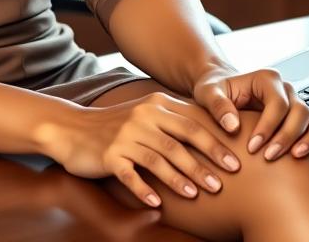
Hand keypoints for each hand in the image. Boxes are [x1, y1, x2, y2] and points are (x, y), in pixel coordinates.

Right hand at [41, 92, 242, 208]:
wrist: (71, 129)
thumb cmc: (114, 126)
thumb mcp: (143, 116)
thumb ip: (171, 121)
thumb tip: (211, 136)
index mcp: (154, 106)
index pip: (192, 124)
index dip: (215, 143)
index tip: (237, 162)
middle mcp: (141, 118)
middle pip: (179, 142)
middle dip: (203, 162)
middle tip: (223, 183)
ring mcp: (124, 136)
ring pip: (158, 159)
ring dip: (179, 178)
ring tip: (197, 194)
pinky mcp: (109, 155)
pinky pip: (130, 175)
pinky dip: (144, 190)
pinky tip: (157, 204)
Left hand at [192, 63, 308, 160]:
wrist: (221, 93)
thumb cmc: (214, 91)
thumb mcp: (208, 93)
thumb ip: (217, 105)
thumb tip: (232, 125)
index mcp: (266, 79)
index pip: (277, 103)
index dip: (268, 125)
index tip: (253, 146)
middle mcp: (284, 89)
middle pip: (299, 111)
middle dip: (286, 135)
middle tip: (268, 156)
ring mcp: (294, 103)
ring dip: (302, 140)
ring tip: (290, 158)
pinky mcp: (297, 119)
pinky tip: (297, 156)